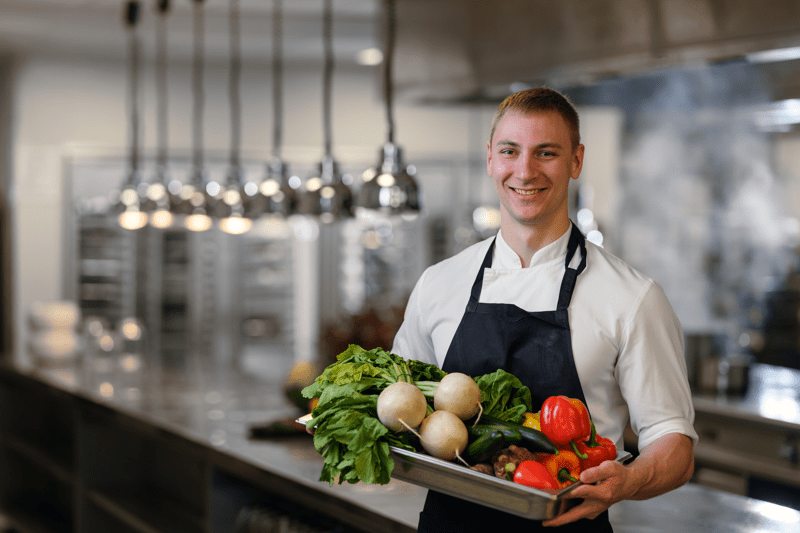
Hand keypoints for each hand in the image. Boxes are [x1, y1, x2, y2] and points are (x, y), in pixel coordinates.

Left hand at [541, 433, 693, 526]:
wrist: (629, 484)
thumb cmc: (620, 475)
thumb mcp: (610, 468)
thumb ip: (596, 471)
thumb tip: (582, 477)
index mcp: (603, 493)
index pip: (584, 493)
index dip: (571, 493)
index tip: (558, 493)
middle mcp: (597, 504)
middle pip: (575, 515)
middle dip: (560, 519)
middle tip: (546, 522)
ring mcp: (594, 509)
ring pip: (575, 516)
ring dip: (562, 518)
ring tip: (547, 518)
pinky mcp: (592, 510)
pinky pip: (577, 514)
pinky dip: (567, 513)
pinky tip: (558, 509)